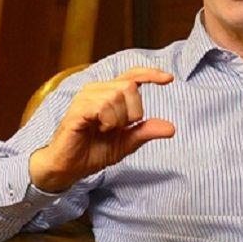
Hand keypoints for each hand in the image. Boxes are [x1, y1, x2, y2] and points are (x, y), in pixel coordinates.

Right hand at [29, 67, 174, 192]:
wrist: (70, 168)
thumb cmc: (94, 151)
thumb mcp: (127, 142)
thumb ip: (146, 132)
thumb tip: (172, 128)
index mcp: (109, 94)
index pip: (132, 75)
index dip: (151, 74)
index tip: (169, 79)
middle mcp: (97, 90)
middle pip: (129, 86)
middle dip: (133, 111)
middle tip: (119, 128)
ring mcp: (85, 97)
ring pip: (117, 96)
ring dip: (118, 119)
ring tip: (105, 130)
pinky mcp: (78, 109)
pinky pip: (102, 106)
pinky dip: (108, 121)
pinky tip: (99, 129)